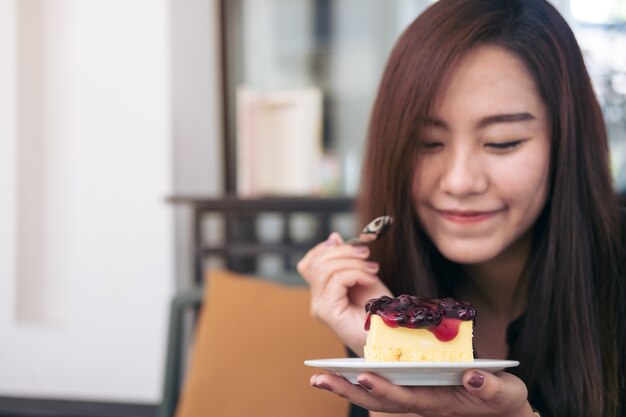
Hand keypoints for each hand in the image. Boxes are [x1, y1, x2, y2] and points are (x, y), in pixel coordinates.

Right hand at [297, 232, 391, 353]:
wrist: (392, 336)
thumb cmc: (380, 311)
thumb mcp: (363, 276)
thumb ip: (347, 259)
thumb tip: (333, 236)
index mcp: (323, 292)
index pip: (309, 263)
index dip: (326, 248)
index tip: (352, 245)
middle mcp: (317, 301)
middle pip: (317, 262)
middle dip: (344, 251)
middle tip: (367, 254)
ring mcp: (320, 308)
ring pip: (326, 269)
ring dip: (353, 262)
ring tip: (372, 268)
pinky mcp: (328, 313)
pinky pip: (337, 280)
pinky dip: (356, 273)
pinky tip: (370, 279)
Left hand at [310, 369, 533, 416]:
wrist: (506, 411)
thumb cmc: (506, 402)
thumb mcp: (508, 395)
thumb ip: (492, 389)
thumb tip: (472, 377)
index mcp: (439, 403)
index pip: (406, 398)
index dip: (384, 388)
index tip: (363, 375)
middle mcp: (421, 402)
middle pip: (379, 400)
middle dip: (349, 390)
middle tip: (319, 379)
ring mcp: (415, 396)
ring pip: (376, 394)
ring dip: (347, 386)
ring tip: (319, 377)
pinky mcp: (415, 388)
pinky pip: (384, 385)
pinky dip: (361, 379)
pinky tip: (343, 372)